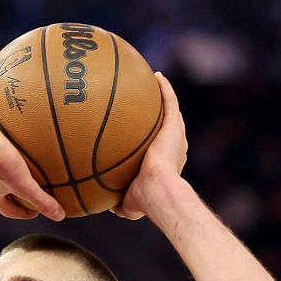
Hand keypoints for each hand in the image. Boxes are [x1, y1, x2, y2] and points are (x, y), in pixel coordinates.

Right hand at [0, 114, 65, 221]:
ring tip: (20, 166)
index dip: (24, 212)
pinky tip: (9, 144)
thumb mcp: (24, 184)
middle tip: (30, 189)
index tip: (36, 210)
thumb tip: (59, 215)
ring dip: (6, 173)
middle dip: (14, 193)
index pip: (9, 210)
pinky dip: (0, 153)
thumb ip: (42, 200)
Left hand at [114, 72, 188, 220]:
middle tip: (145, 108)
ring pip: (171, 112)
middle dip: (157, 118)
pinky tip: (157, 76)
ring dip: (164, 97)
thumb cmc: (142, 200)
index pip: (159, 149)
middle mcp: (174, 147)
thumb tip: (104, 204)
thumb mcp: (127, 204)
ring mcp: (176, 135)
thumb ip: (117, 201)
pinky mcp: (175, 125)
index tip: (140, 136)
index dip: (152, 142)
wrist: (157, 190)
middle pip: (166, 128)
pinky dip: (165, 88)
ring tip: (154, 83)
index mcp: (166, 163)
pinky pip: (170, 101)